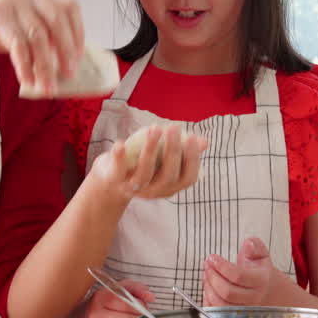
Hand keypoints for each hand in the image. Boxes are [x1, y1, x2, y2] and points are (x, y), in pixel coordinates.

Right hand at [0, 0, 84, 93]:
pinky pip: (18, 46)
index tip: (79, 56)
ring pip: (38, 38)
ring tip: (47, 86)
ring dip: (45, 66)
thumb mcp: (26, 22)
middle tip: (69, 74)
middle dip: (66, 52)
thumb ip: (47, 33)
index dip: (77, 32)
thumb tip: (70, 60)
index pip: (69, 6)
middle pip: (56, 22)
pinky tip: (28, 81)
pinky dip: (26, 67)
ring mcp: (11, 0)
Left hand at [87, 124, 207, 203]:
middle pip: (168, 176)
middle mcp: (155, 191)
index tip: (193, 137)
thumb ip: (182, 152)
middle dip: (173, 150)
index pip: (188, 178)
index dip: (192, 159)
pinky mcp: (116, 182)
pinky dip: (119, 158)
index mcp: (171, 186)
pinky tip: (121, 143)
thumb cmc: (144, 166)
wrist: (112, 182)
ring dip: (150, 150)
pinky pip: (118, 171)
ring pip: (144, 174)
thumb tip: (205, 141)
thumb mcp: (164, 160)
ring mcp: (135, 189)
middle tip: (174, 127)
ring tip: (154, 128)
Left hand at [203, 237, 275, 306]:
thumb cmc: (264, 275)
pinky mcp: (235, 317)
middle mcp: (254, 298)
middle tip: (207, 264)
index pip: (238, 276)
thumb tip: (249, 244)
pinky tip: (208, 287)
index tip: (212, 257)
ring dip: (208, 288)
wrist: (276, 296)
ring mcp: (244, 310)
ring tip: (207, 274)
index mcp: (261, 281)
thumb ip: (255, 247)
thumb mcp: (263, 256)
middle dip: (212, 276)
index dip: (221, 266)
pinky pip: (217, 313)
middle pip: (227, 292)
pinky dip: (208, 300)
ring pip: (220, 304)